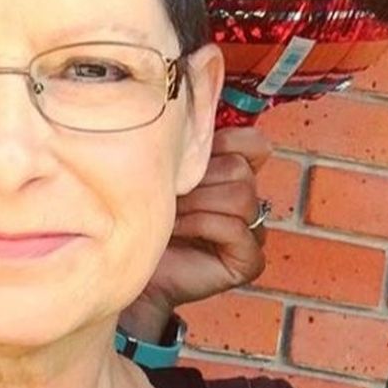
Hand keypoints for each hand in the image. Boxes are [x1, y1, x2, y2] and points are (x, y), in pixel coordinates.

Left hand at [118, 127, 271, 341]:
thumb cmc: (146, 219)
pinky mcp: (249, 261)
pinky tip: (177, 231)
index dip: (225, 144)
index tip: (190, 159)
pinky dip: (201, 226)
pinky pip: (236, 229)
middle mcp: (250, 202)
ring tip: (170, 215)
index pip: (255, 144)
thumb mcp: (165, 174)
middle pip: (241, 169)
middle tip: (168, 196)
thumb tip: (187, 119)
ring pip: (241, 197)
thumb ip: (186, 150)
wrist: (132, 269)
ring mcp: (253, 233)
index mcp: (234, 175)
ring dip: (196, 204)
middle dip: (198, 181)